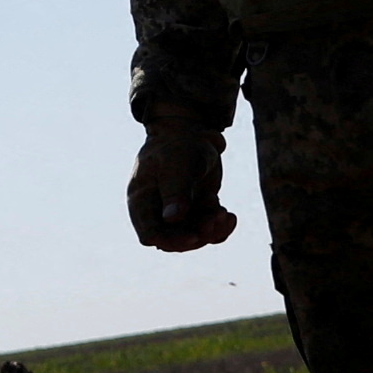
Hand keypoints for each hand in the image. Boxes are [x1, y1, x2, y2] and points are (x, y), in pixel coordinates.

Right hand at [128, 114, 235, 250]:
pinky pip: (207, 228)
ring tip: (226, 215)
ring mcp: (177, 210)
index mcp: (143, 200)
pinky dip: (220, 227)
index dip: (171, 241)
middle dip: (197, 236)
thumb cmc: (178, 145)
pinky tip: (229, 215)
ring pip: (194, 236)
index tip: (195, 236)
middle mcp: (157, 209)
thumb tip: (172, 220)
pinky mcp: (195, 208)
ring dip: (212, 230)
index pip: (150, 234)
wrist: (193, 132)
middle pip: (174, 240)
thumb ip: (174, 192)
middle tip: (215, 221)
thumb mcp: (176, 166)